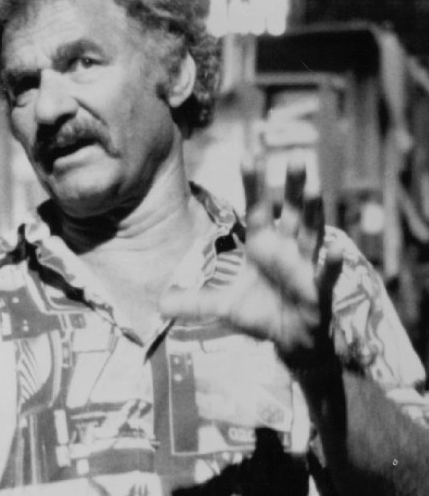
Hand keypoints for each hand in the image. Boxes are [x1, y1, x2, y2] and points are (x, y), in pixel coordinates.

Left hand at [160, 163, 343, 370]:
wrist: (288, 340)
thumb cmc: (261, 314)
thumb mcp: (223, 307)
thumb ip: (194, 302)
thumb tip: (159, 304)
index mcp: (263, 245)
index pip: (257, 207)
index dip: (253, 184)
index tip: (249, 155)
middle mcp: (286, 249)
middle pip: (291, 211)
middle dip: (293, 186)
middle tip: (296, 157)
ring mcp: (304, 267)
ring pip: (311, 234)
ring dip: (313, 213)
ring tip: (315, 189)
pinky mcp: (317, 291)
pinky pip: (326, 276)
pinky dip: (332, 264)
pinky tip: (337, 251)